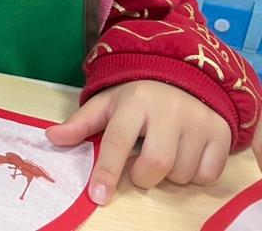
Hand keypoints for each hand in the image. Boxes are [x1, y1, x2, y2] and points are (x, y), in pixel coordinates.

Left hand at [46, 80, 230, 204]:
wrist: (183, 76)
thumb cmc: (138, 96)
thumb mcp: (107, 104)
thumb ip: (81, 124)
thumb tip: (51, 138)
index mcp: (134, 101)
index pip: (117, 140)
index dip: (107, 171)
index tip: (98, 195)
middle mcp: (168, 109)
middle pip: (155, 164)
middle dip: (143, 176)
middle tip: (139, 167)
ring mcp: (198, 120)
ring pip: (182, 174)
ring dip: (169, 175)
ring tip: (164, 152)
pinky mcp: (221, 132)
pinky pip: (207, 175)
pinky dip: (195, 175)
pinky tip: (186, 154)